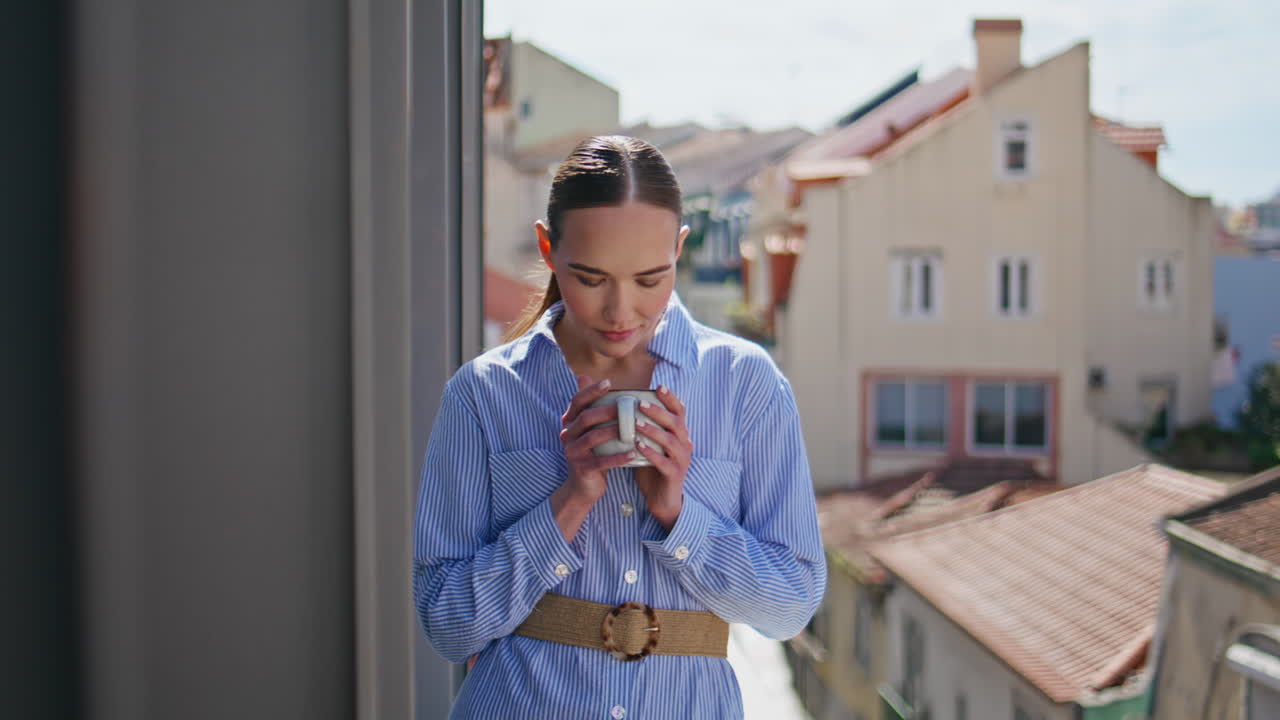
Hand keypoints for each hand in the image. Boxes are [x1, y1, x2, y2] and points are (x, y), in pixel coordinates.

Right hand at [550, 377, 637, 542]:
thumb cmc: (594, 453)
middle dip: (606, 409)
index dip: (591, 390)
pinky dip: (617, 457)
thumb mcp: (592, 430)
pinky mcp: (582, 469)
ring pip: (592, 438)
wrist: (584, 487)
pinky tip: (633, 454)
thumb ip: (592, 407)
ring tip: (632, 427)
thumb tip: (585, 375)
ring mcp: (573, 453)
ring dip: (613, 431)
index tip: (608, 382)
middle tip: (625, 404)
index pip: (577, 401)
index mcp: (570, 423)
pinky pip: (600, 461)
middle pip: (585, 418)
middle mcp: (567, 436)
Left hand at [634, 385, 693, 529]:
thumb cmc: (651, 466)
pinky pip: (664, 463)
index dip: (671, 398)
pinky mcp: (675, 475)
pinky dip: (652, 454)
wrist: (661, 499)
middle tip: (641, 403)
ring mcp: (681, 460)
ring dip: (654, 431)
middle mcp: (684, 444)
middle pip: (676, 423)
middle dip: (659, 412)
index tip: (658, 386)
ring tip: (636, 423)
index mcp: (678, 434)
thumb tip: (618, 404)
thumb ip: (638, 425)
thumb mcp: (646, 443)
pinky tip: (638, 447)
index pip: (679, 411)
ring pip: (672, 442)